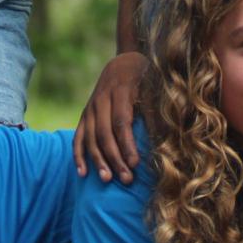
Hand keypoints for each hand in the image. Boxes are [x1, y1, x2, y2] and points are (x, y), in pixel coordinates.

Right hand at [73, 52, 147, 182]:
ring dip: (98, 160)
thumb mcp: (152, 86)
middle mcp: (101, 99)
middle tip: (126, 179)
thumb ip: (155, 107)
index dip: (127, 144)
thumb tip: (165, 135)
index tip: (135, 164)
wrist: (123, 63)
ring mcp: (90, 108)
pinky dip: (78, 155)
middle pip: (104, 133)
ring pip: (89, 137)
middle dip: (114, 158)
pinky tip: (82, 173)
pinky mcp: (84, 115)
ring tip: (107, 180)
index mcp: (120, 90)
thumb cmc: (145, 78)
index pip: (121, 122)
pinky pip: (77, 137)